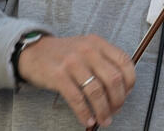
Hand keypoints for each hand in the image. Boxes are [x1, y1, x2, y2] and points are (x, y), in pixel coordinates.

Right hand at [18, 34, 135, 127]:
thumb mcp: (87, 48)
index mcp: (98, 43)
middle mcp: (87, 50)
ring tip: (103, 119)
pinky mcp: (58, 76)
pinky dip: (84, 113)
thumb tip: (122, 88)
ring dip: (103, 110)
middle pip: (113, 79)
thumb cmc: (64, 53)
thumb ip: (104, 61)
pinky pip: (77, 99)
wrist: (34, 51)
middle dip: (118, 100)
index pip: (124, 62)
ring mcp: (72, 63)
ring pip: (96, 92)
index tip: (127, 93)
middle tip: (115, 110)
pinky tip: (87, 119)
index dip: (130, 82)